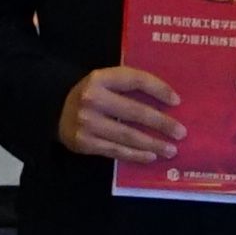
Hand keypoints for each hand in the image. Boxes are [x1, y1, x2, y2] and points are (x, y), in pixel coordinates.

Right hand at [61, 63, 183, 161]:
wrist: (54, 110)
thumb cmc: (90, 95)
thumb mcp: (104, 81)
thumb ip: (128, 86)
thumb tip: (168, 101)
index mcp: (99, 77)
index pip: (135, 80)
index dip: (158, 89)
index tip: (177, 101)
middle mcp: (92, 99)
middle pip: (134, 111)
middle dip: (161, 123)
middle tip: (181, 132)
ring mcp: (87, 122)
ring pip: (128, 135)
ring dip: (153, 143)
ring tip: (171, 149)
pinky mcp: (85, 142)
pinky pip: (116, 150)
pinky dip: (136, 155)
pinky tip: (151, 156)